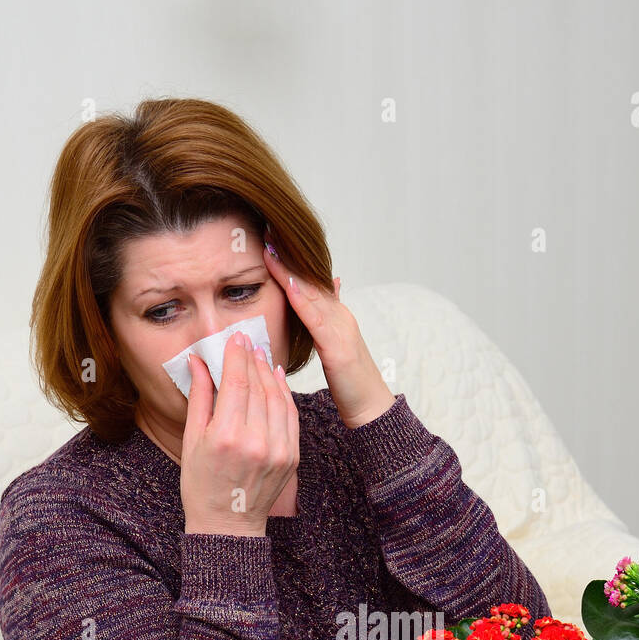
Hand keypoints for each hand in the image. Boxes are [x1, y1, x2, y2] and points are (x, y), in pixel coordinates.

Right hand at [181, 332, 299, 536]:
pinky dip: (284, 395)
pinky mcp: (291, 457)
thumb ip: (200, 397)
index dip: (236, 356)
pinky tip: (276, 380)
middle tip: (247, 341)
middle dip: (252, 360)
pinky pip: (290, 416)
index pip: (236, 383)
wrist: (228, 525)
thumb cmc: (202, 485)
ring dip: (269, 374)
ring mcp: (278, 451)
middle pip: (258, 387)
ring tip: (261, 357)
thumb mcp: (192, 440)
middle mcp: (256, 442)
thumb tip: (199, 360)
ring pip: (277, 398)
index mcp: (226, 437)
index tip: (235, 337)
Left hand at [262, 227, 395, 429]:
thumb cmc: (350, 385)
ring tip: (271, 247)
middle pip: (311, 280)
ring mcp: (341, 329)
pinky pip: (316, 319)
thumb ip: (323, 325)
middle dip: (290, 255)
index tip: (271, 239)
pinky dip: (302, 299)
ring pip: (312, 293)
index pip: (310, 282)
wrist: (371, 410)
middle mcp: (340, 316)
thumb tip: (317, 303)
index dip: (292, 261)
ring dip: (291, 270)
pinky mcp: (338, 348)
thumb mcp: (334, 349)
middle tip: (267, 229)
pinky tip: (287, 284)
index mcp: (335, 317)